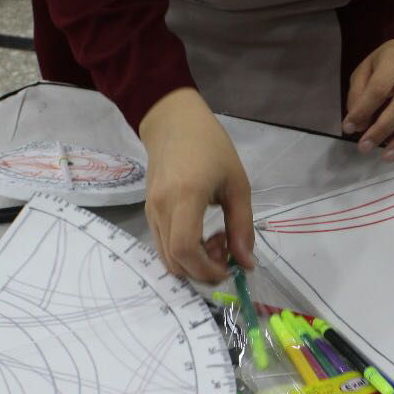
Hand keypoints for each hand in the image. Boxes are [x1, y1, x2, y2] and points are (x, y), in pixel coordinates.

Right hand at [139, 88, 253, 282]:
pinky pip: (163, 246)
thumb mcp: (238, 185)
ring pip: (167, 259)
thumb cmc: (211, 147)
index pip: (185, 249)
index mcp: (185, 196)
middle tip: (225, 253)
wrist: (173, 123)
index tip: (228, 268)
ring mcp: (150, 211)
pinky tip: (200, 234)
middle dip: (203, 271)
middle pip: (175, 261)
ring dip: (193, 263)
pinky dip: (183, 253)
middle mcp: (161, 207)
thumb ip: (242, 227)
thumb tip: (246, 264)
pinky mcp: (148, 213)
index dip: (206, 269)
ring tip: (214, 241)